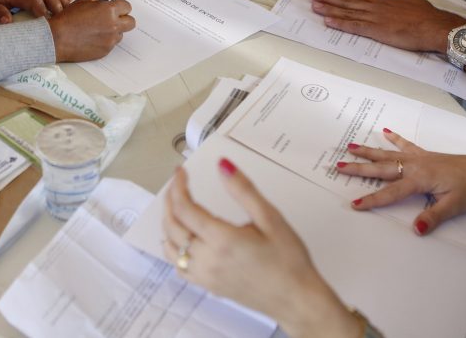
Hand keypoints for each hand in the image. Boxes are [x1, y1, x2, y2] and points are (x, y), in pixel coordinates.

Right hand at [47, 0, 133, 61]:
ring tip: (98, 31)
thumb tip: (101, 3)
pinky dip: (105, 41)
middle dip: (124, 20)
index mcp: (109, 10)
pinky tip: (92, 39)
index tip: (117, 9)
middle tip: (114, 20)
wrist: (57, 39)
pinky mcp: (105, 51)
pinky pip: (111, 44)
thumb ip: (96, 2)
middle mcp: (113, 25)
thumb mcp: (81, 3)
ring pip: (120, 34)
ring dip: (113, 32)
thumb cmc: (67, 20)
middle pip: (131, 22)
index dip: (121, 7)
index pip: (127, 6)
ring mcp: (110, 40)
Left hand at [161, 162, 359, 336]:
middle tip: (176, 183)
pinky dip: (172, 249)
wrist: (297, 300)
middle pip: (172, 225)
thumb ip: (243, 190)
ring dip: (168, 223)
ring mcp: (205, 275)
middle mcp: (208, 259)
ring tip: (175, 205)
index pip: (185, 208)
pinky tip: (180, 239)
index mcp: (223, 240)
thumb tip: (223, 166)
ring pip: (170, 247)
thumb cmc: (289, 262)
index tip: (181, 171)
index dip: (178, 186)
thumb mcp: (271, 218)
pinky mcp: (208, 286)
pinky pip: (178, 266)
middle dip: (170, 199)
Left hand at [308, 0, 463, 53]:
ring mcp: (374, 18)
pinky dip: (340, 24)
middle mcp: (375, 8)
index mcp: (384, 2)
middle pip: (347, 2)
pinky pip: (354, 26)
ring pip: (347, 12)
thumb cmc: (427, 16)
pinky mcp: (376, 30)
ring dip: (329, 9)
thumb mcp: (415, 0)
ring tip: (314, 6)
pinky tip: (328, 21)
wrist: (434, 27)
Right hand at [341, 129, 465, 235]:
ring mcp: (420, 158)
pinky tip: (386, 132)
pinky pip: (407, 145)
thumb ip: (433, 217)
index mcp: (419, 180)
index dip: (372, 200)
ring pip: (389, 155)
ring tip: (350, 147)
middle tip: (338, 166)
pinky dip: (395, 139)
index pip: (390, 193)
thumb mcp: (454, 206)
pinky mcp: (426, 155)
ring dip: (369, 151)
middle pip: (382, 168)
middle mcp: (415, 166)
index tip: (355, 204)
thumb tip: (415, 230)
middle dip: (359, 168)